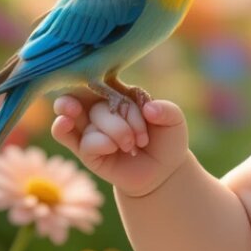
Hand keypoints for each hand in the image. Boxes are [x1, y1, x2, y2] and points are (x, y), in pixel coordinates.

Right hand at [51, 91, 188, 197]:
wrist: (164, 170)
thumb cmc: (166, 139)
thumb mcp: (174, 120)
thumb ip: (167, 110)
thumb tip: (149, 108)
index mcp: (117, 94)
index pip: (103, 80)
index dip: (105, 83)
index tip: (126, 98)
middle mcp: (100, 109)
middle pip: (82, 96)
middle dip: (82, 104)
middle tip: (76, 109)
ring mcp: (91, 130)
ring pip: (80, 118)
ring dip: (111, 128)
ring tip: (129, 142)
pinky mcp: (87, 152)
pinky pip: (82, 142)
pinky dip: (98, 142)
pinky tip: (112, 147)